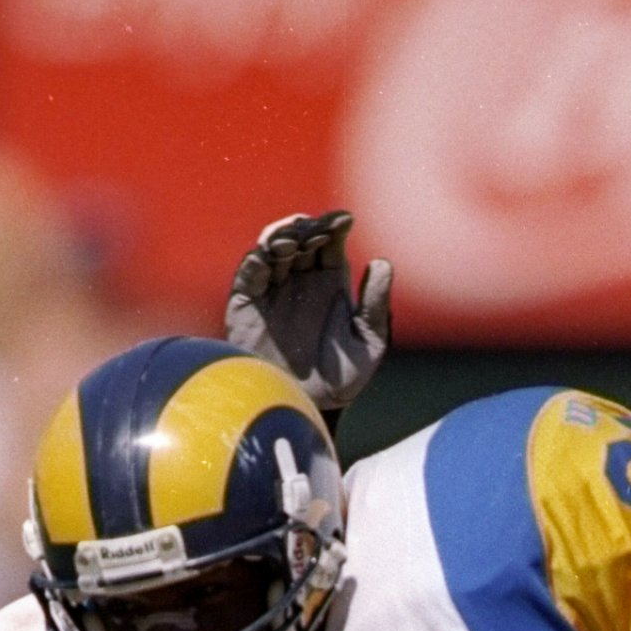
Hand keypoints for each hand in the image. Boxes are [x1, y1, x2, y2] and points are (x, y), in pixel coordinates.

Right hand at [223, 209, 391, 416]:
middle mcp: (300, 279)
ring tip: (293, 239)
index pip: (331, 240)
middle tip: (316, 228)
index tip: (345, 220)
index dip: (335, 225)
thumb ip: (375, 307)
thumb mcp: (368, 345)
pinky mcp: (246, 302)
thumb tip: (383, 264)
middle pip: (301, 237)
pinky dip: (256, 259)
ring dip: (281, 237)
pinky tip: (269, 255)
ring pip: (273, 248)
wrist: (305, 409)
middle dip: (307, 227)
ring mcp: (272, 288)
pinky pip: (249, 273)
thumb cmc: (341, 380)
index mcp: (330, 281)